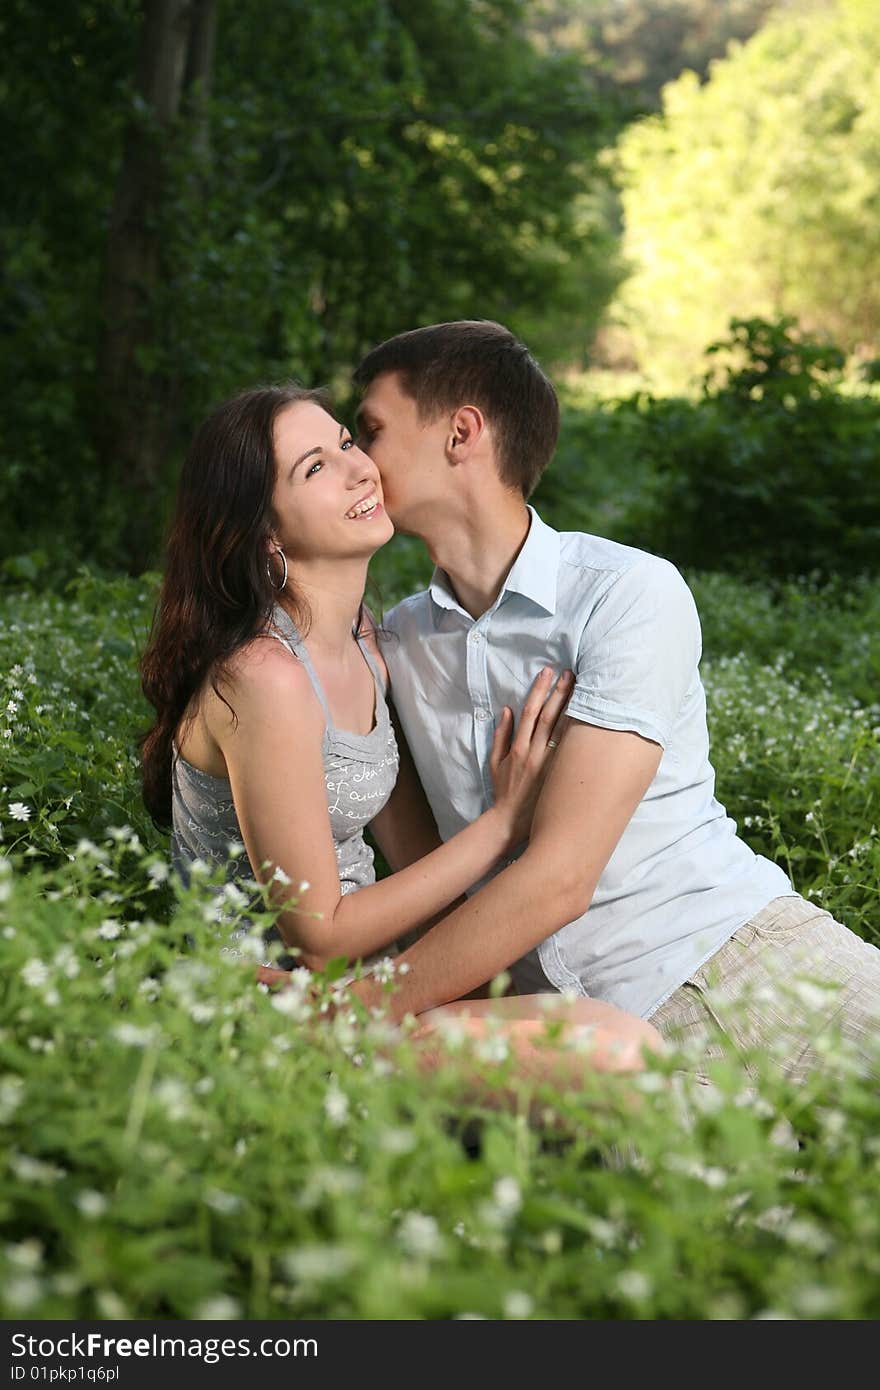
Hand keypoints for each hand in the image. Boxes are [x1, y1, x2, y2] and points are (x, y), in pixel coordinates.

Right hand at [489, 667, 572, 847]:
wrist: (511, 822)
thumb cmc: (504, 792)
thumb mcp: (495, 762)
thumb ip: (501, 735)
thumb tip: (507, 710)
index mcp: (519, 748)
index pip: (531, 712)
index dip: (540, 690)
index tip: (547, 672)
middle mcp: (536, 753)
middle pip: (551, 716)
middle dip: (560, 692)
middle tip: (571, 672)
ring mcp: (550, 765)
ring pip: (565, 731)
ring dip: (574, 708)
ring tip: (584, 689)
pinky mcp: (561, 776)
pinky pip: (573, 751)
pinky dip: (581, 734)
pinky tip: (591, 720)